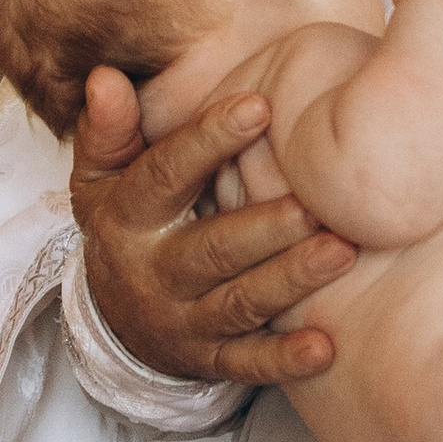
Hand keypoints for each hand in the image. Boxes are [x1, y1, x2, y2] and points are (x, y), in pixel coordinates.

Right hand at [70, 66, 353, 386]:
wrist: (114, 322)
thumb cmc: (127, 225)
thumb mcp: (101, 179)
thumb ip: (109, 130)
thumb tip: (106, 77)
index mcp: (128, 218)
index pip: (165, 176)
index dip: (208, 141)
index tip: (258, 106)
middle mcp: (154, 272)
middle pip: (212, 248)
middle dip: (265, 227)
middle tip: (316, 203)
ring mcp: (184, 321)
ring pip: (239, 302)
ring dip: (290, 281)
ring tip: (341, 253)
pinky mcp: (211, 360)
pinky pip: (247, 364)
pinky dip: (285, 360)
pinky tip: (326, 348)